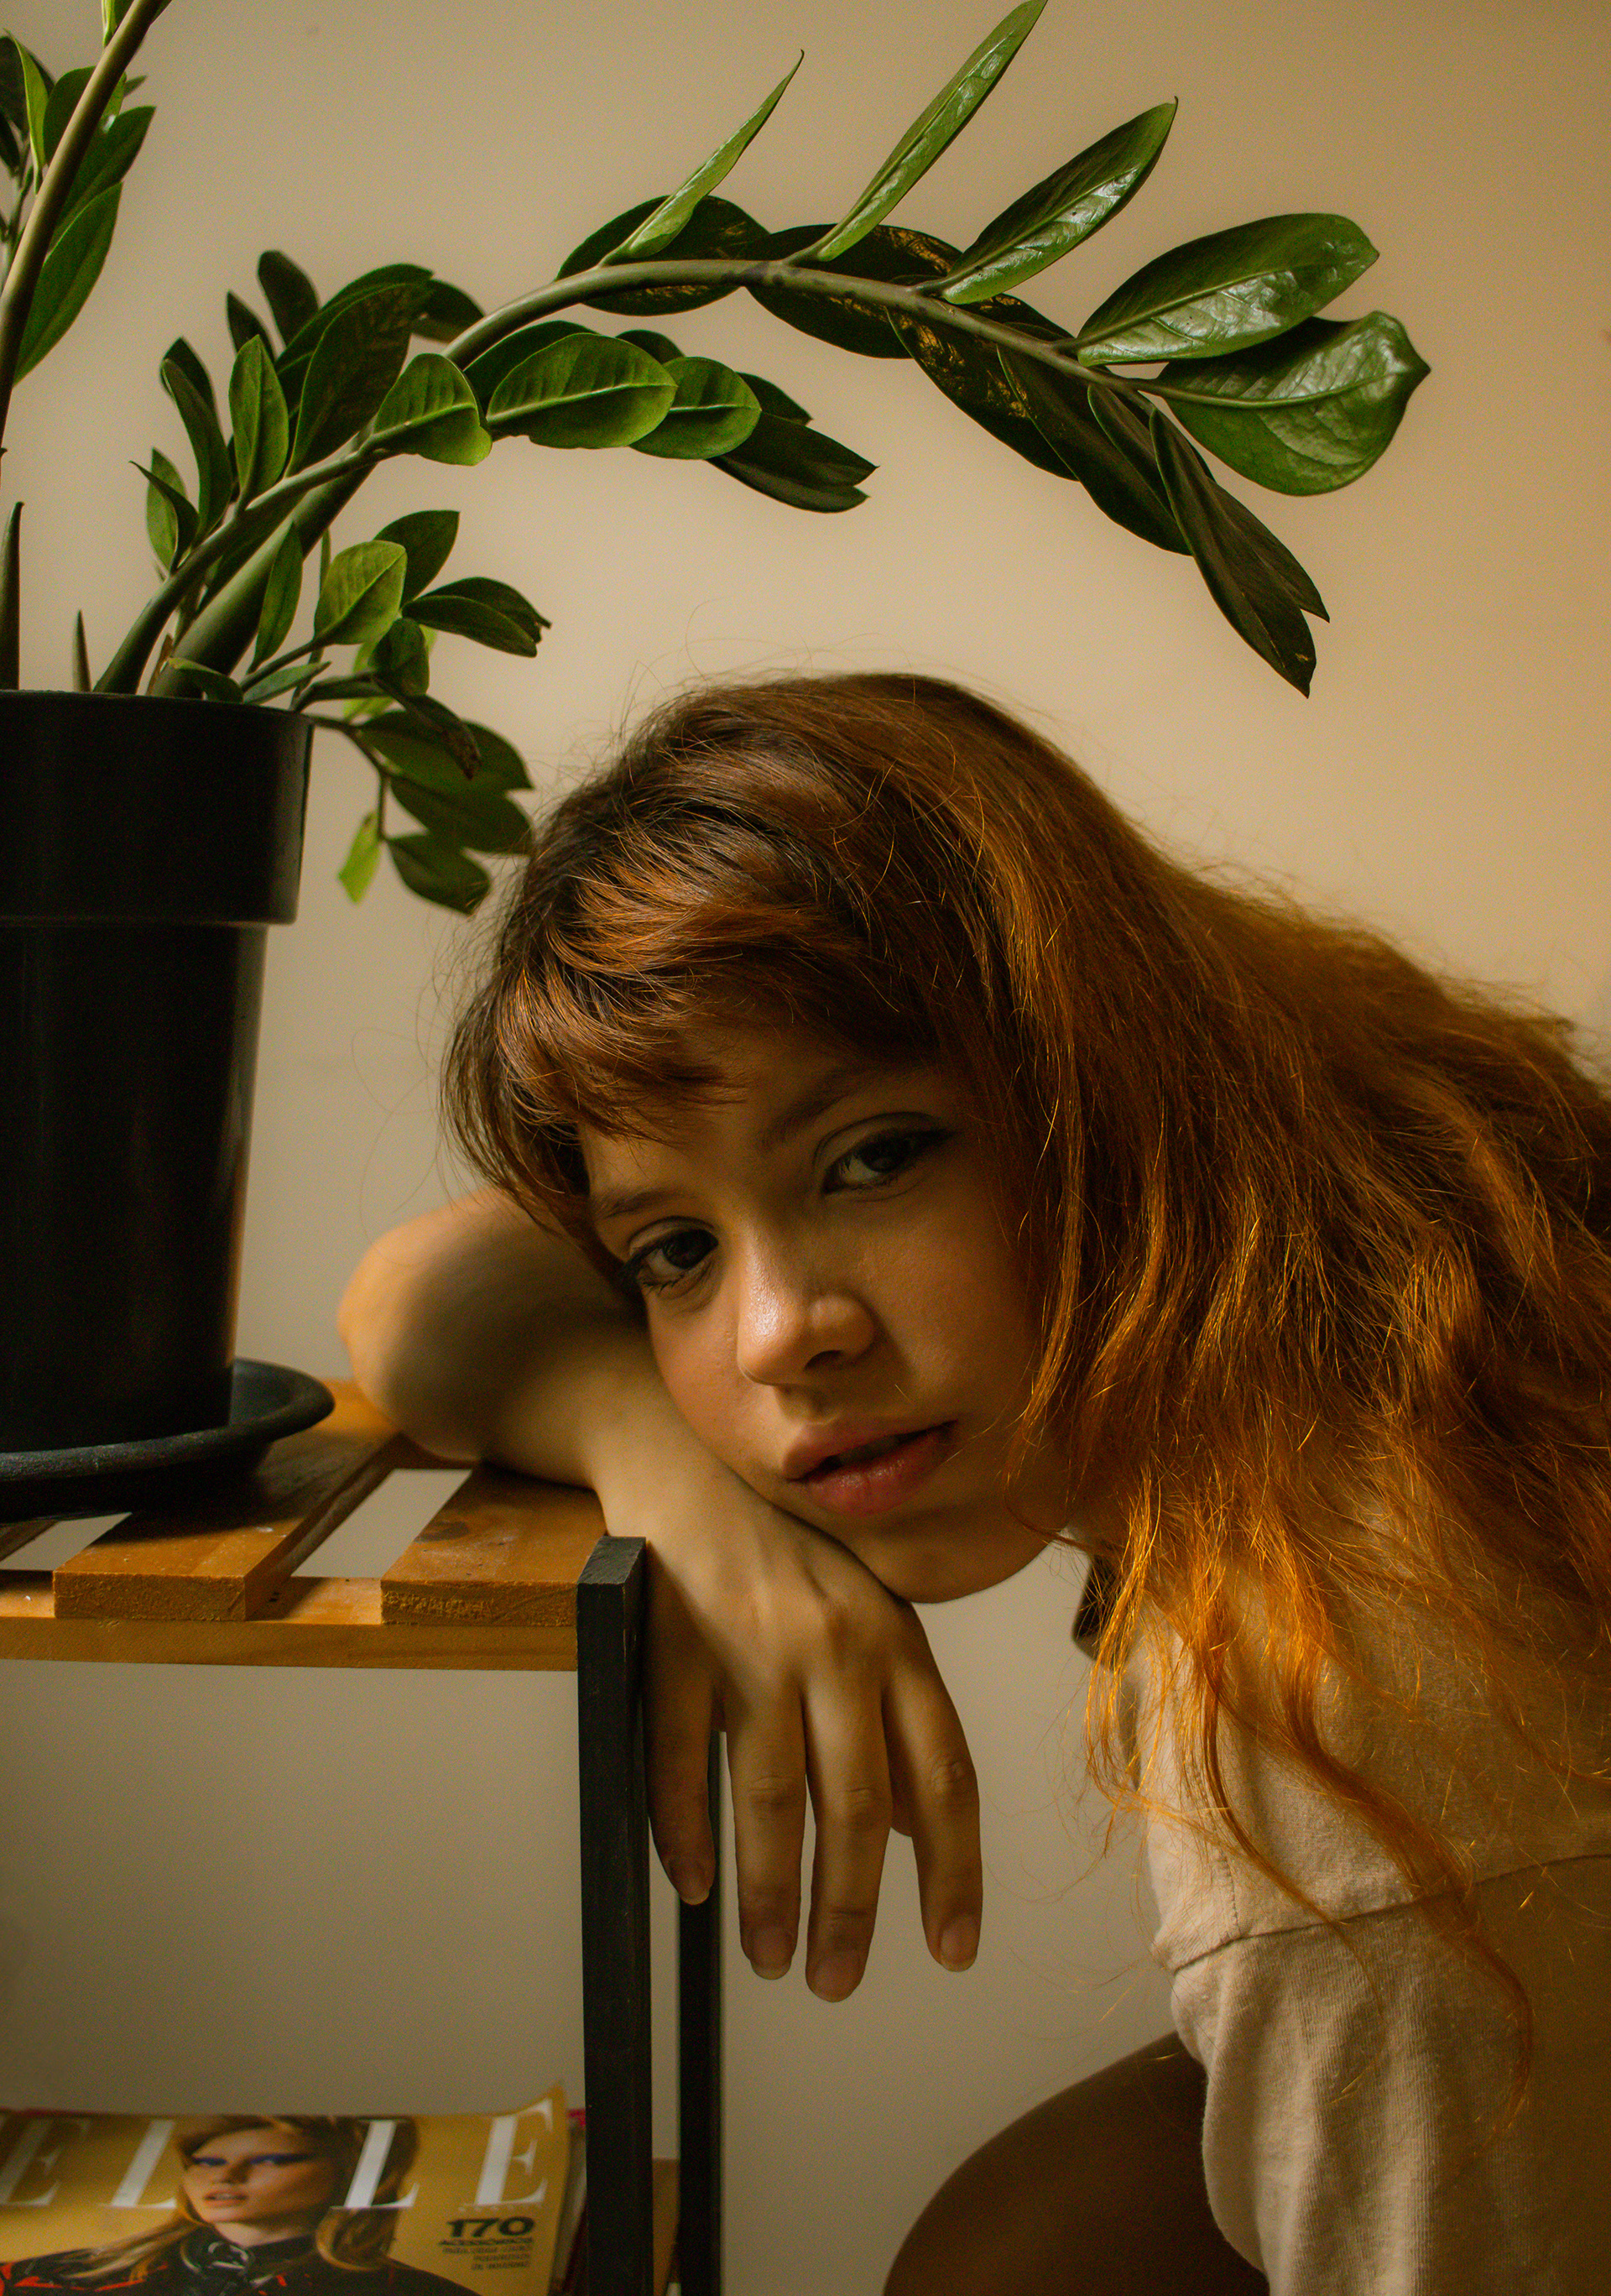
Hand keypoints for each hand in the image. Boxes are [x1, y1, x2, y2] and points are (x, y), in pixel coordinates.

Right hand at [601, 1447, 982, 2001]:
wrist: (686, 1460)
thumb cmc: (788, 1555)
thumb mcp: (867, 1623)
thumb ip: (896, 1721)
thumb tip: (917, 1836)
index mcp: (898, 1644)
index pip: (944, 1776)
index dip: (955, 1871)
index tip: (952, 1953)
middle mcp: (838, 1645)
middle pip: (856, 1802)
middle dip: (851, 1909)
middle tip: (836, 1983)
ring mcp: (753, 1642)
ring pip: (770, 1792)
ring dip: (772, 1890)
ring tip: (773, 1959)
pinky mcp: (674, 1639)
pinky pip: (679, 1755)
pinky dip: (684, 1829)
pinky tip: (691, 1884)